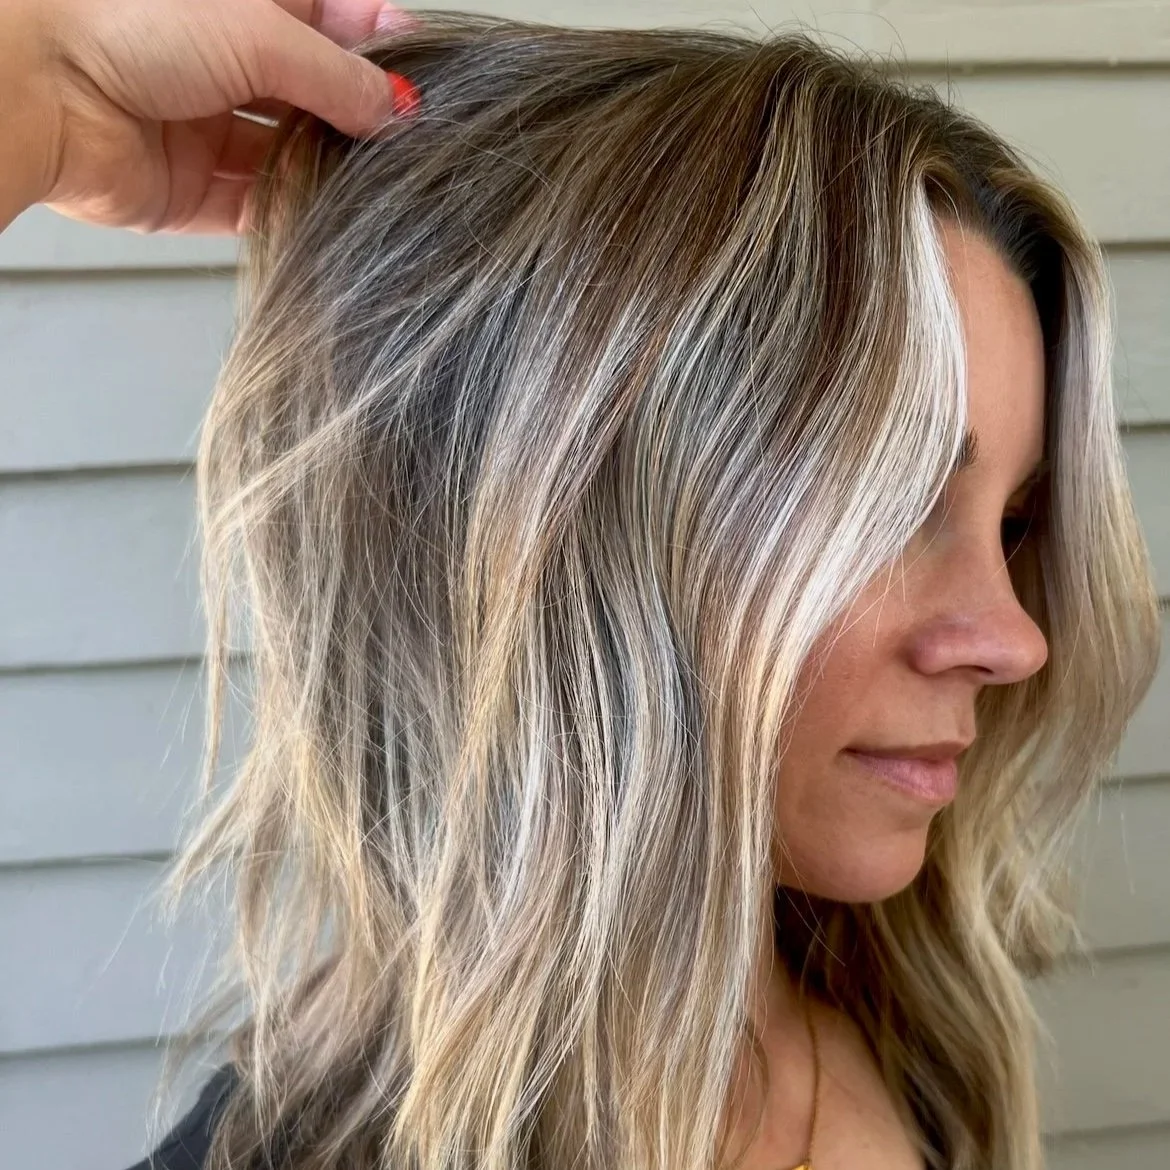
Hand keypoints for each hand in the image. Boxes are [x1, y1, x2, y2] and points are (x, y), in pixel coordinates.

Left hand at [3, 0, 418, 234]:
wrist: (38, 88)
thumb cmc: (122, 22)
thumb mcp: (258, 32)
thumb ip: (336, 75)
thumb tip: (397, 106)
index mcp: (238, 3)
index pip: (326, 22)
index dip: (374, 44)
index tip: (419, 72)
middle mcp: (221, 62)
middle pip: (311, 94)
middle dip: (355, 114)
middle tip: (403, 134)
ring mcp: (206, 127)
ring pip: (289, 153)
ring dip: (326, 165)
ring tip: (368, 175)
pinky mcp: (190, 189)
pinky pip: (255, 206)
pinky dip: (290, 210)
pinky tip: (323, 210)